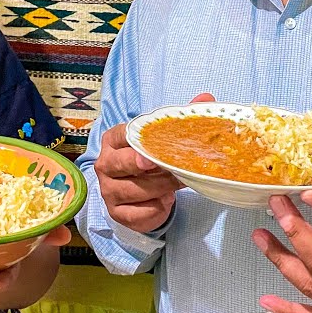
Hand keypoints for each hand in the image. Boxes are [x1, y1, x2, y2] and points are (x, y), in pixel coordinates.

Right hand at [94, 92, 212, 232]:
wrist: (142, 192)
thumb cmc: (151, 160)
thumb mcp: (162, 139)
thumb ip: (182, 118)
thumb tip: (206, 98)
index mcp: (113, 141)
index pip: (120, 137)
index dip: (134, 144)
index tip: (148, 154)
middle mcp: (105, 165)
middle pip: (120, 165)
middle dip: (146, 168)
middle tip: (168, 169)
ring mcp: (108, 190)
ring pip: (133, 190)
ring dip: (159, 188)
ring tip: (177, 183)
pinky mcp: (116, 213)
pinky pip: (137, 214)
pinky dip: (155, 210)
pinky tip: (166, 202)